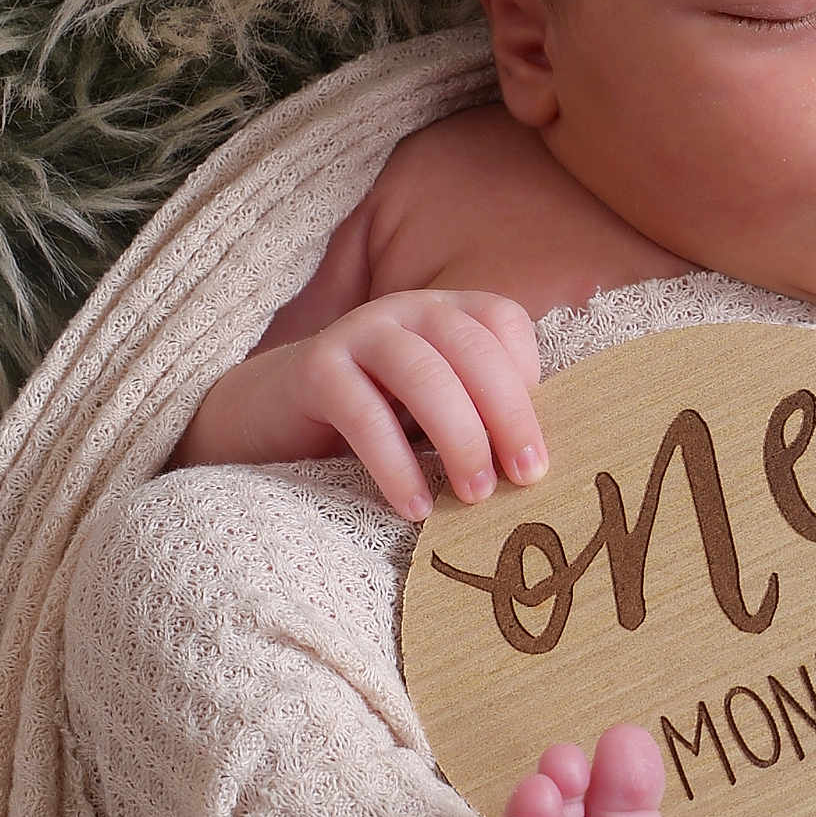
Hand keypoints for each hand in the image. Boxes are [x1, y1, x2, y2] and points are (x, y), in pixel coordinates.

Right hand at [176, 290, 544, 520]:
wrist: (272, 418)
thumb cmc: (379, 420)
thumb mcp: (439, 411)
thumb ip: (485, 416)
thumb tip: (543, 466)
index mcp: (448, 311)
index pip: (505, 321)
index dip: (527, 382)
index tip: (538, 450)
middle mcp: (408, 310)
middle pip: (472, 347)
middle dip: (507, 415)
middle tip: (526, 480)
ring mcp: (358, 332)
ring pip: (423, 373)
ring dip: (459, 438)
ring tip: (475, 496)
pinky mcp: (314, 368)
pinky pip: (364, 413)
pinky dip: (396, 465)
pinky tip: (415, 507)